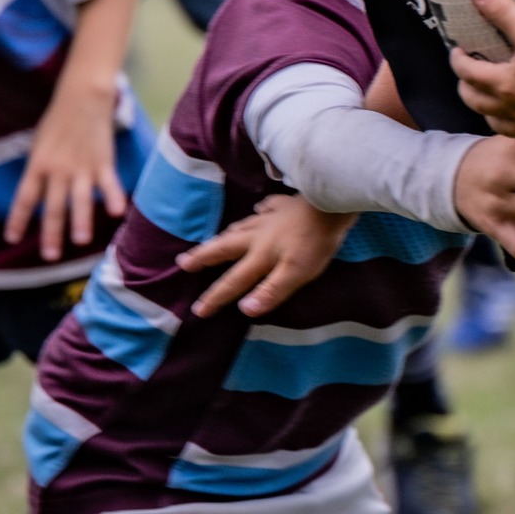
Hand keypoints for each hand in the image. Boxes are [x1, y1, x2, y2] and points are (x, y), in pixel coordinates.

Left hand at [5, 81, 125, 260]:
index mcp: (38, 164)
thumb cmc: (58, 122)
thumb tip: (36, 199)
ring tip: (81, 241)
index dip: (18, 218)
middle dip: (52, 232)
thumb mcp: (39, 145)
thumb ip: (39, 173)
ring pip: (80, 198)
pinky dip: (114, 197)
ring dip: (81, 220)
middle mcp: (58, 169)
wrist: (82, 97)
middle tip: (50, 256)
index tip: (12, 238)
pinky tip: (118, 213)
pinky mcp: (103, 162)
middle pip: (54, 205)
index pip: (25, 197)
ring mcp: (82, 167)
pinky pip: (109, 183)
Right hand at [178, 195, 356, 317]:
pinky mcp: (285, 205)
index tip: (198, 310)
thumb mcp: (296, 273)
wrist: (331, 203)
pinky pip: (266, 208)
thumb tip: (244, 309)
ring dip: (224, 236)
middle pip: (224, 247)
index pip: (233, 281)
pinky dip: (258, 212)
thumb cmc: (315, 242)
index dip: (215, 297)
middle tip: (183, 261)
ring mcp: (270, 217)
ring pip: (240, 227)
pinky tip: (258, 209)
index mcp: (260, 255)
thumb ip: (271, 291)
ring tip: (214, 240)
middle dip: (203, 256)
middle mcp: (258, 235)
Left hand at [449, 0, 514, 150]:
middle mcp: (511, 112)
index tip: (456, 52)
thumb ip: (503, 11)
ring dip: (488, 112)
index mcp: (503, 86)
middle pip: (476, 103)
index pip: (468, 74)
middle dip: (466, 89)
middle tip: (467, 78)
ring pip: (497, 125)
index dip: (457, 62)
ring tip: (490, 101)